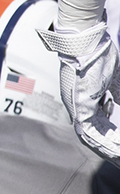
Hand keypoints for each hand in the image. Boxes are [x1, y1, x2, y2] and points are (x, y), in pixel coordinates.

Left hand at [40, 23, 119, 160]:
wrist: (85, 41)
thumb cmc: (97, 55)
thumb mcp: (113, 80)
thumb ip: (117, 95)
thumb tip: (119, 104)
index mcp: (85, 100)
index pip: (99, 126)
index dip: (111, 138)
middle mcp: (78, 107)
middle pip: (96, 135)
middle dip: (110, 150)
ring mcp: (76, 107)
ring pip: (93, 137)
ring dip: (108, 150)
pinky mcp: (78, 106)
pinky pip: (90, 132)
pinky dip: (104, 143)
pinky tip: (117, 152)